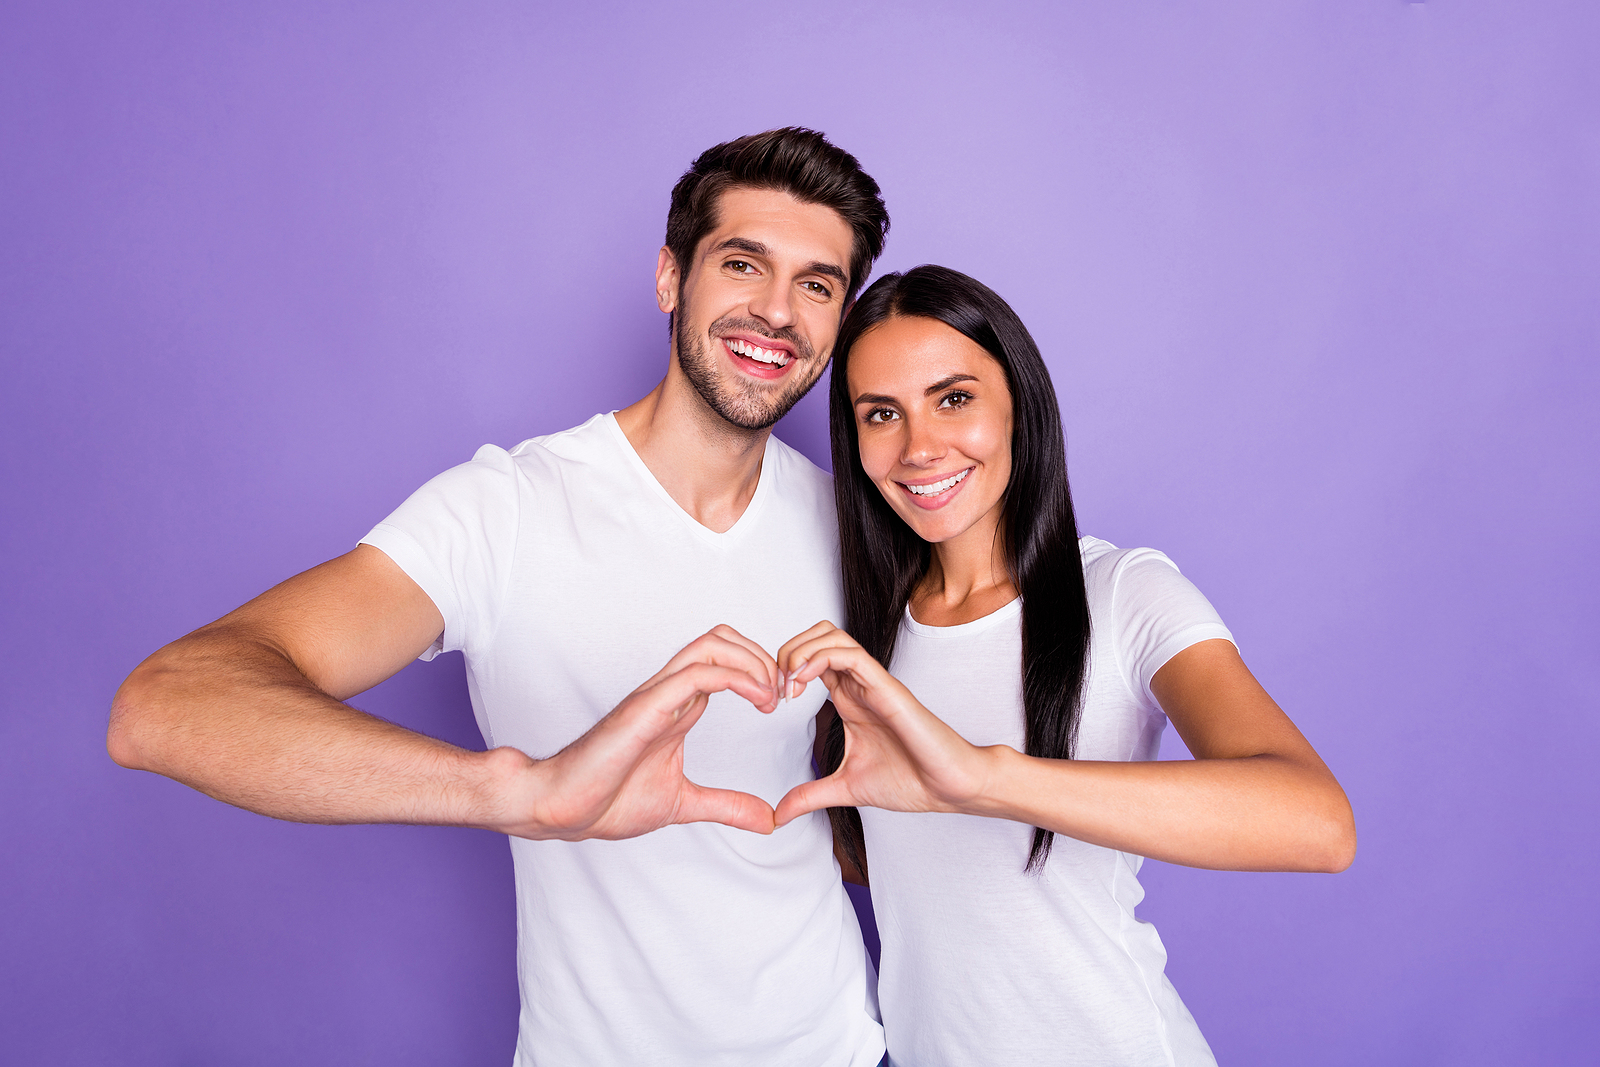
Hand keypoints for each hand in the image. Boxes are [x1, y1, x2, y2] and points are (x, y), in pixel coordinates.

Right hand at [493, 625, 782, 840]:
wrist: (562, 809)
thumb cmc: (607, 800)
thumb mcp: (684, 803)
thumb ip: (727, 806)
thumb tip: (767, 819)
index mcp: (679, 708)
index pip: (726, 662)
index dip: (762, 673)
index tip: (784, 704)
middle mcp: (669, 693)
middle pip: (722, 639)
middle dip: (763, 658)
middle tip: (784, 695)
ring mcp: (657, 696)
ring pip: (711, 645)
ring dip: (753, 663)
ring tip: (772, 697)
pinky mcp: (646, 707)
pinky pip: (697, 674)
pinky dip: (736, 678)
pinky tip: (757, 702)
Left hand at [773, 621, 996, 826]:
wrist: (948, 788)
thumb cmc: (910, 781)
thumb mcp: (844, 789)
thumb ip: (810, 796)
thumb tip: (778, 815)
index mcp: (849, 700)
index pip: (811, 658)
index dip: (783, 669)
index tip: (769, 701)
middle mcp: (859, 685)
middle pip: (818, 635)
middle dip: (787, 651)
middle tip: (775, 687)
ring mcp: (872, 683)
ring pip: (831, 635)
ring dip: (800, 651)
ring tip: (788, 684)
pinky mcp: (886, 688)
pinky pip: (850, 654)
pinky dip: (819, 658)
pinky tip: (804, 683)